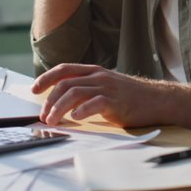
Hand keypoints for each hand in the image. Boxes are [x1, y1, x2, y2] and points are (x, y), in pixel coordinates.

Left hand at [31, 63, 162, 126]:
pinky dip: (82, 110)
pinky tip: (75, 118)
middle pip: (65, 83)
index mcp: (94, 71)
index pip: (64, 69)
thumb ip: (87, 89)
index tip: (34, 89)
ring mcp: (107, 87)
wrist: (157, 100)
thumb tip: (62, 101)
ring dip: (59, 108)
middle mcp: (98, 76)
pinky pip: (95, 103)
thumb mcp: (105, 86)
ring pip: (75, 92)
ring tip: (53, 120)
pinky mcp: (116, 101)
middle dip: (49, 100)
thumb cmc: (129, 97)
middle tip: (43, 116)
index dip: (46, 78)